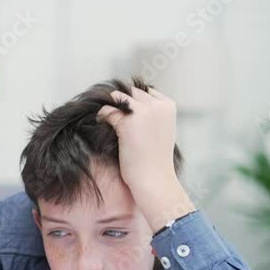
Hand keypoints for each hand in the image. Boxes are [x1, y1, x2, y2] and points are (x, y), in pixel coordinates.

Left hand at [96, 86, 194, 230]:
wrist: (154, 178)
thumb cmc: (156, 158)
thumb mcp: (161, 130)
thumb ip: (153, 114)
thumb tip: (130, 103)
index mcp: (168, 106)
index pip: (146, 91)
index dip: (134, 99)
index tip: (126, 110)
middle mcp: (157, 105)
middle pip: (132, 92)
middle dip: (121, 101)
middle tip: (112, 112)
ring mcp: (143, 111)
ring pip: (119, 98)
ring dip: (110, 106)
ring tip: (105, 116)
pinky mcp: (127, 122)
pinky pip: (108, 110)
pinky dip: (102, 115)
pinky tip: (101, 122)